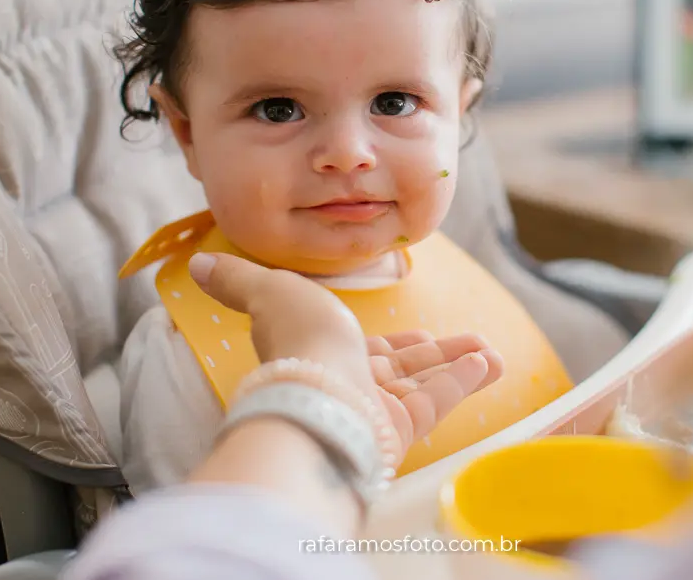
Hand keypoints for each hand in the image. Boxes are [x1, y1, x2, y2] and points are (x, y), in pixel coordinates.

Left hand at [188, 252, 502, 468]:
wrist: (314, 394)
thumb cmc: (294, 340)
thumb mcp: (268, 289)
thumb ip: (239, 279)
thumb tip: (198, 264)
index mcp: (325, 352)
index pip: (368, 350)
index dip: (395, 344)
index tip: (421, 335)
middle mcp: (351, 383)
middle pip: (403, 370)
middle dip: (437, 355)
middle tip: (471, 342)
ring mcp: (376, 409)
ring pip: (427, 386)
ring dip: (460, 367)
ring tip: (494, 354)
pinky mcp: (400, 429)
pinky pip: (438, 403)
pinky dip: (464, 382)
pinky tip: (490, 364)